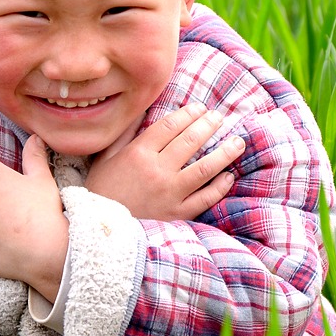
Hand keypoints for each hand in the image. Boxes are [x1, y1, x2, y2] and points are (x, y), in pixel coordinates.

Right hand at [85, 103, 244, 220]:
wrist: (98, 227)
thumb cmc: (100, 190)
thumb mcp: (106, 157)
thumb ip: (126, 134)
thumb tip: (142, 111)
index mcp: (138, 154)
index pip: (170, 126)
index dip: (188, 114)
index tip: (200, 108)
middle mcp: (157, 171)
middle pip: (189, 142)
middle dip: (208, 126)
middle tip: (219, 117)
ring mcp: (169, 194)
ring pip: (204, 169)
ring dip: (224, 153)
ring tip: (238, 142)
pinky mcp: (176, 214)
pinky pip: (204, 199)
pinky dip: (219, 188)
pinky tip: (228, 177)